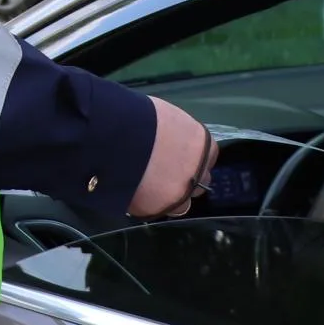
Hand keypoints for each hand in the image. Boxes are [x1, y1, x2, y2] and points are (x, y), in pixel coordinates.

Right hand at [127, 97, 217, 219]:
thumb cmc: (139, 115)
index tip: (177, 158)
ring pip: (181, 204)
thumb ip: (176, 135)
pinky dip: (146, 204)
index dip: (191, 159)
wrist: (116, 135)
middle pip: (199, 182)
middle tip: (163, 173)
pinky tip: (132, 191)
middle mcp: (197, 171)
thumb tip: (169, 142)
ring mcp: (179, 193)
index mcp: (201, 144)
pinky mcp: (157, 208)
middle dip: (185, 180)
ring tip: (147, 187)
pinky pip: (155, 210)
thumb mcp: (166, 118)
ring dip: (169, 197)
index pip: (207, 158)